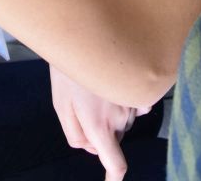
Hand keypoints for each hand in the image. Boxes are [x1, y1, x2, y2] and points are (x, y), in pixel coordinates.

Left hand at [50, 65, 151, 180]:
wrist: (82, 35)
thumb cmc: (68, 71)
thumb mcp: (61, 107)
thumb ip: (76, 136)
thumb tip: (92, 148)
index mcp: (98, 125)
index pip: (115, 162)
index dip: (114, 177)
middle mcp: (120, 116)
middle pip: (116, 138)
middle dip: (103, 131)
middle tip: (86, 106)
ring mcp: (132, 100)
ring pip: (125, 121)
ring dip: (114, 114)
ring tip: (97, 90)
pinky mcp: (139, 85)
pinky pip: (139, 106)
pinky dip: (128, 103)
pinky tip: (116, 87)